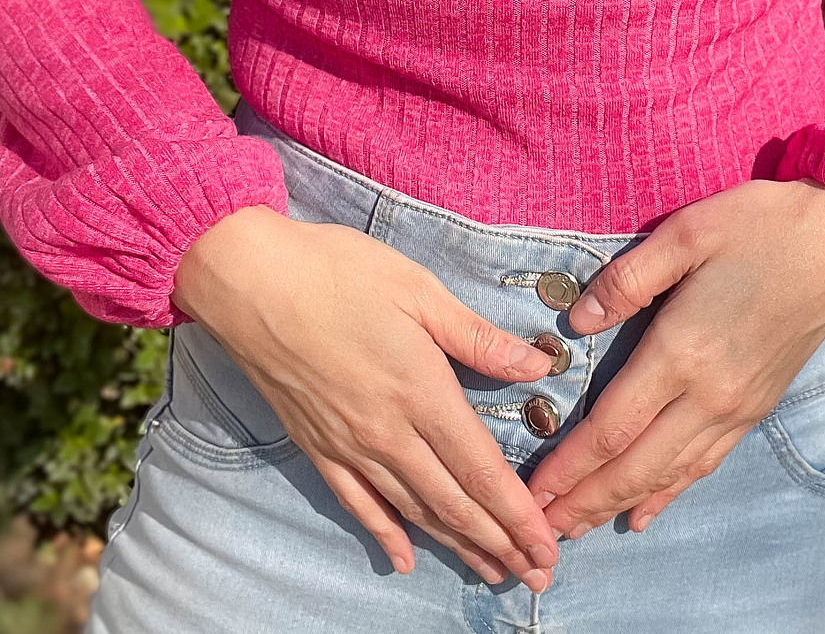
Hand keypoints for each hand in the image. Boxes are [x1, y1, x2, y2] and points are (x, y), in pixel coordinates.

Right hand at [172, 205, 558, 590]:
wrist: (249, 282)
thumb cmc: (338, 272)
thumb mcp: (419, 290)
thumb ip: (477, 337)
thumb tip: (538, 365)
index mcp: (421, 391)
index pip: (481, 469)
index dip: (518, 514)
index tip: (548, 548)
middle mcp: (388, 432)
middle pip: (453, 502)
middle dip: (500, 542)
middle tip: (536, 577)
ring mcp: (348, 444)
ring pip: (412, 510)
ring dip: (456, 544)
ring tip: (492, 572)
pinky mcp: (315, 445)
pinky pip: (357, 502)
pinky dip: (385, 533)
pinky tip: (404, 558)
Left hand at [525, 178, 824, 538]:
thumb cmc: (761, 225)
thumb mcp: (686, 233)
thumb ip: (626, 280)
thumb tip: (574, 322)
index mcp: (683, 352)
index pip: (612, 427)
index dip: (570, 465)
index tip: (533, 492)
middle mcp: (710, 394)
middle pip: (636, 466)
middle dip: (585, 502)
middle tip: (541, 533)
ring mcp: (738, 406)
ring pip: (670, 473)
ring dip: (619, 503)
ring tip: (579, 528)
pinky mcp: (758, 405)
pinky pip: (705, 462)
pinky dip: (670, 492)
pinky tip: (646, 510)